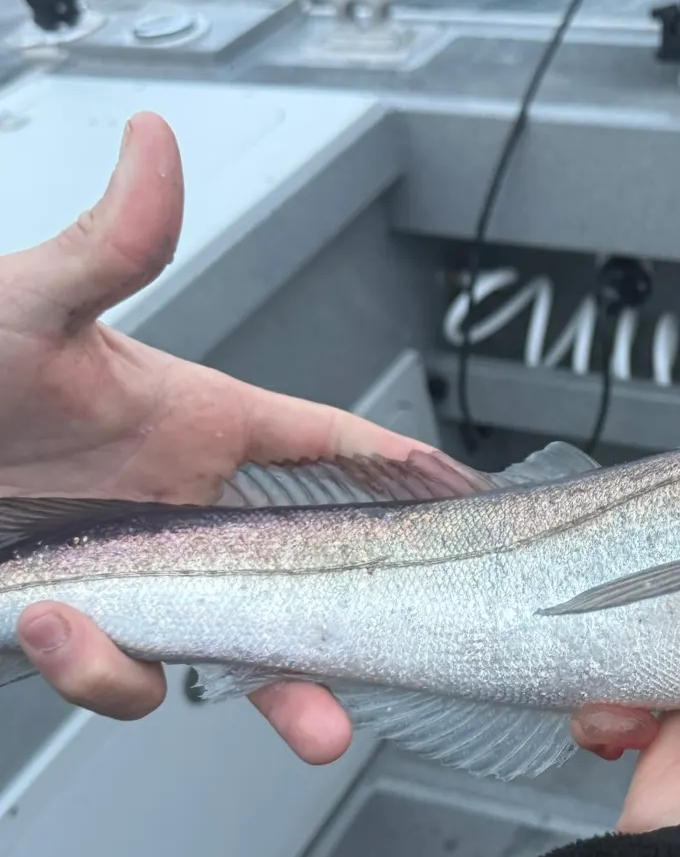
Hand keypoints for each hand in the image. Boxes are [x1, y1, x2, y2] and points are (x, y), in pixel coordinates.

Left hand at [0, 114, 454, 761]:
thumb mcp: (29, 308)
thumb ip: (110, 244)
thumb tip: (155, 143)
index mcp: (196, 425)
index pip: (327, 444)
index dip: (398, 471)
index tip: (459, 500)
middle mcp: (182, 510)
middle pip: (294, 587)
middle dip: (329, 655)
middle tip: (342, 713)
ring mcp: (136, 573)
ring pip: (210, 653)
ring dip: (173, 674)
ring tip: (77, 626)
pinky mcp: (83, 622)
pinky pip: (122, 673)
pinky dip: (97, 669)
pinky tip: (50, 628)